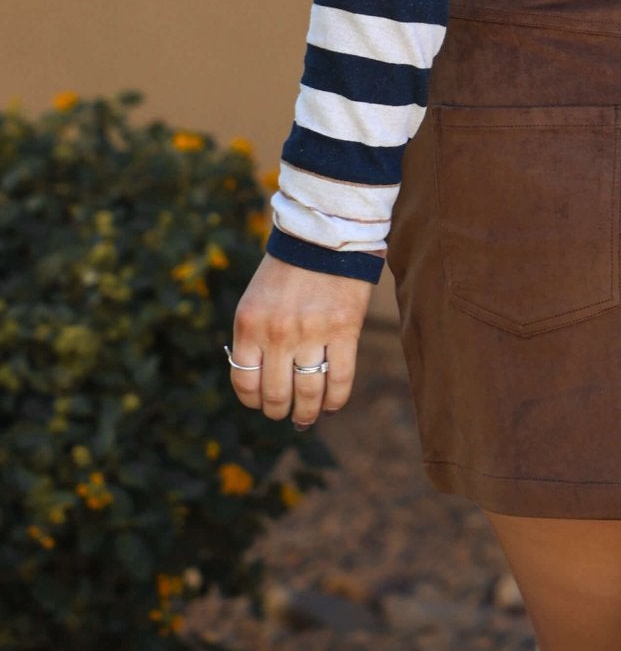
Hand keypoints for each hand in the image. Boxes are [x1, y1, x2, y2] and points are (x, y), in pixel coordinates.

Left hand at [227, 252, 374, 429]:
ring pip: (308, 393)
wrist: (324, 233)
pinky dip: (335, 400)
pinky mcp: (344, 329)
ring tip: (308, 416)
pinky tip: (332, 405)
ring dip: (308, 413)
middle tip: (288, 414)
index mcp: (249, 324)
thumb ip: (255, 339)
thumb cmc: (288, 270)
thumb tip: (260, 385)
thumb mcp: (256, 300)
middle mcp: (277, 332)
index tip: (262, 403)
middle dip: (281, 412)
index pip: (245, 384)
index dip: (254, 402)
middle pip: (276, 395)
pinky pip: (340, 380)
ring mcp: (312, 332)